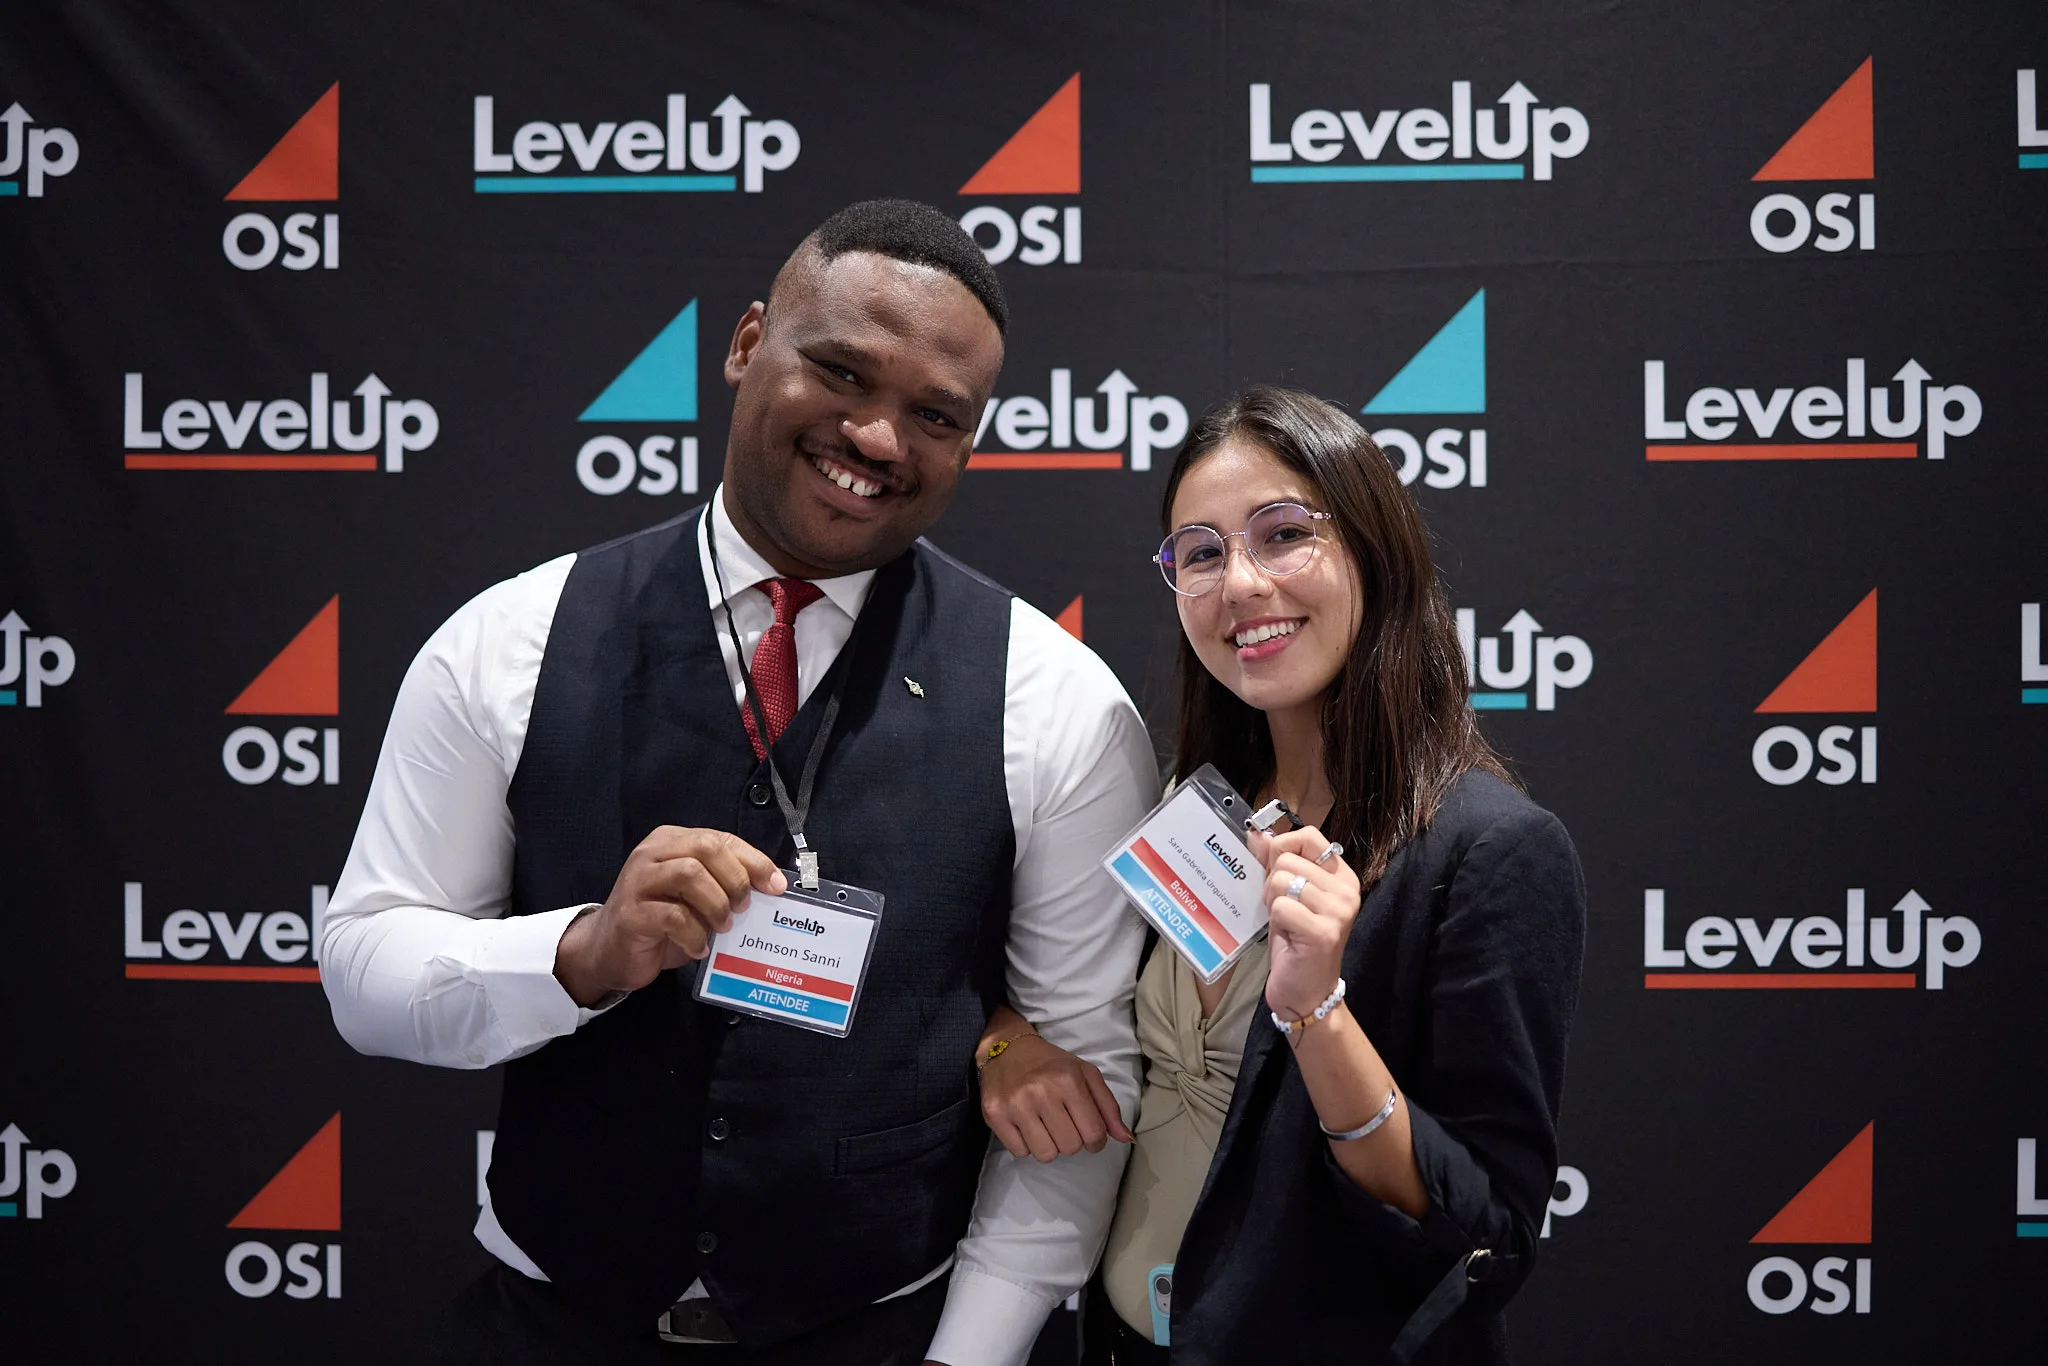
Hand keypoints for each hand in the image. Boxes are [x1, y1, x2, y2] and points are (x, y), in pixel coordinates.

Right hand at [554, 826, 785, 1005]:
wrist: (608, 951)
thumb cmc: (660, 923)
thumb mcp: (696, 898)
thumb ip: (722, 885)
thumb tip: (770, 888)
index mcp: (672, 841)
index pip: (720, 839)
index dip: (753, 860)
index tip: (776, 885)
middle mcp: (652, 854)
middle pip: (705, 848)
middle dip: (735, 878)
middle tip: (743, 907)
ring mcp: (637, 881)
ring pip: (688, 874)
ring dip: (716, 903)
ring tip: (723, 926)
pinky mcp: (630, 913)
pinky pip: (672, 916)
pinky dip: (694, 934)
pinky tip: (699, 948)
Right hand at [978, 1033, 1131, 1161]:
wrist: (1006, 1048)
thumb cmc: (1051, 1064)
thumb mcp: (1086, 1074)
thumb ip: (1108, 1106)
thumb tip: (1126, 1138)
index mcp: (1068, 1080)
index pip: (1094, 1133)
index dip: (1096, 1140)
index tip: (1089, 1133)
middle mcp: (1042, 1092)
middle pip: (1070, 1147)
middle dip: (1071, 1141)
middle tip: (1063, 1124)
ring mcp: (1016, 1105)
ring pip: (1045, 1155)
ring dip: (1049, 1146)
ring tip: (1044, 1126)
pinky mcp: (994, 1115)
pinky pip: (1020, 1153)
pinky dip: (1026, 1145)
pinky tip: (1026, 1125)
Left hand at [1250, 825, 1361, 1020]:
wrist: (1306, 992)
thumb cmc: (1295, 942)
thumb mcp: (1285, 895)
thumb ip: (1274, 863)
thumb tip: (1256, 833)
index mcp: (1341, 876)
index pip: (1309, 836)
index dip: (1283, 847)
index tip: (1275, 870)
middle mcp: (1346, 890)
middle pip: (1287, 858)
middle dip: (1272, 882)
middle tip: (1283, 909)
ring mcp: (1338, 911)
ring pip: (1281, 880)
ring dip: (1272, 902)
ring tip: (1286, 922)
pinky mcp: (1323, 932)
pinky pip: (1281, 906)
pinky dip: (1275, 920)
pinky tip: (1288, 936)